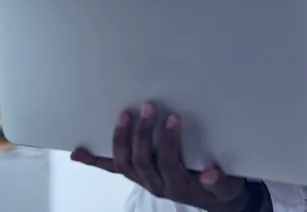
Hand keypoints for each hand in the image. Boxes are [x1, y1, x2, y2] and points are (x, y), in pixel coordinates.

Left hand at [71, 102, 263, 211]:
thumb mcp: (228, 188)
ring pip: (124, 164)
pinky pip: (113, 170)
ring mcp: (144, 181)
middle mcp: (156, 185)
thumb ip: (221, 183)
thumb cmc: (220, 188)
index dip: (169, 141)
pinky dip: (95, 162)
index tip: (174, 118)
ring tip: (124, 115)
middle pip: (142, 161)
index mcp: (178, 186)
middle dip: (144, 134)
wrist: (214, 200)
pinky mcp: (138, 176)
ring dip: (121, 140)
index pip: (168, 162)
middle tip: (149, 106)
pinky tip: (78, 154)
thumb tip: (211, 174)